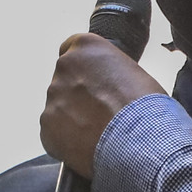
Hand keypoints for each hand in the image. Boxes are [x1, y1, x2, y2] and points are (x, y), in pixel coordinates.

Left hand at [40, 33, 165, 177]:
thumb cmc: (145, 107)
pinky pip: (54, 132)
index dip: (83, 69)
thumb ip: (111, 72)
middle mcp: (65, 66)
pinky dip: (66, 140)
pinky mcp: (46, 124)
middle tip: (99, 112)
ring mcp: (53, 95)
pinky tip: (88, 145)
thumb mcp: (134, 73)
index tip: (92, 83)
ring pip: (59, 107)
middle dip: (78, 95)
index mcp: (86, 46)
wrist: (139, 140)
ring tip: (98, 132)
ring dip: (73, 118)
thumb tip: (109, 88)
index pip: (72, 49)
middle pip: (65, 80)